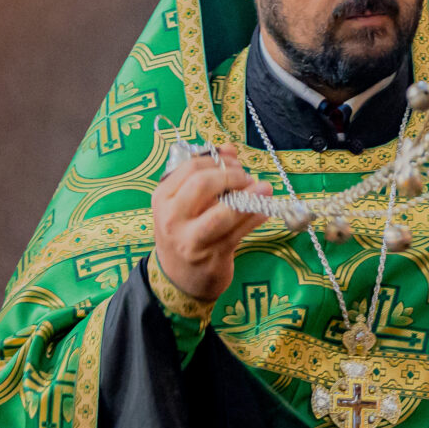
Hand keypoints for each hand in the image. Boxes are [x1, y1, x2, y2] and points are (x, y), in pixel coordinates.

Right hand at [150, 144, 268, 302]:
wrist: (178, 279)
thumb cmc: (185, 233)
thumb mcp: (185, 204)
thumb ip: (205, 175)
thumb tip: (229, 148)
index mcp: (163, 198)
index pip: (190, 167)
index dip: (218, 160)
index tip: (234, 161)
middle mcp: (172, 217)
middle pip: (203, 184)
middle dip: (232, 175)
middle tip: (246, 177)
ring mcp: (191, 239)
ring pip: (224, 211)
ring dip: (250, 196)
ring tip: (264, 189)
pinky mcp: (213, 256)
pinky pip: (240, 231)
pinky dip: (256, 217)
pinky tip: (264, 210)